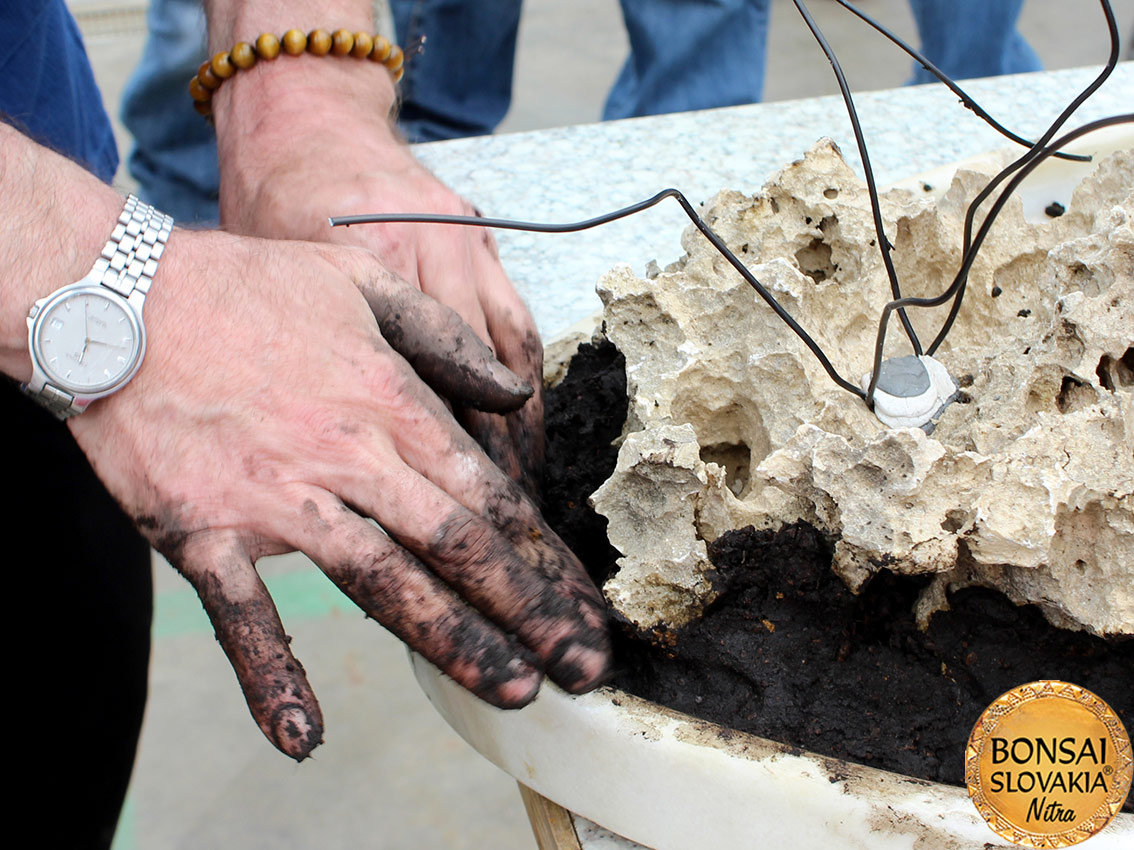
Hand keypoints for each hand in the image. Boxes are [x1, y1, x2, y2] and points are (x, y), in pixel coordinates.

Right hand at [69, 230, 608, 759]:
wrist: (116, 302)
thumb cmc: (243, 287)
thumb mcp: (363, 282)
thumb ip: (446, 339)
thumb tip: (511, 392)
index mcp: (390, 400)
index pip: (488, 493)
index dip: (543, 553)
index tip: (582, 598)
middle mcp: (349, 457)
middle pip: (459, 546)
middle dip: (530, 609)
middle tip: (581, 662)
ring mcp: (277, 501)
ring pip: (385, 583)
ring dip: (454, 641)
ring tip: (513, 688)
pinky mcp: (205, 533)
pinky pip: (243, 616)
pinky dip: (270, 675)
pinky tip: (303, 733)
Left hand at [213, 57, 543, 493]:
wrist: (304, 117)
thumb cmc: (272, 198)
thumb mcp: (276, 275)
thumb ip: (316, 350)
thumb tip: (336, 443)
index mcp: (381, 262)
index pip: (428, 385)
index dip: (445, 460)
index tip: (449, 521)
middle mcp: (439, 256)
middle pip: (484, 383)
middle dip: (498, 464)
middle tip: (502, 530)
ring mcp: (470, 249)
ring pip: (514, 359)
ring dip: (524, 433)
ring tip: (527, 496)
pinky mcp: (484, 243)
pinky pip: (518, 326)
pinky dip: (523, 385)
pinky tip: (525, 432)